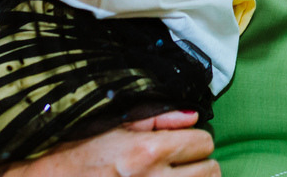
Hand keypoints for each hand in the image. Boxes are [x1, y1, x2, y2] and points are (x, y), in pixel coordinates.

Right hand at [26, 111, 215, 176]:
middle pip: (210, 170)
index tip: (183, 144)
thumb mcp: (114, 125)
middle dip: (199, 163)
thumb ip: (158, 118)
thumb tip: (192, 117)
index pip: (203, 142)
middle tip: (181, 163)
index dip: (195, 140)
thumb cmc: (77, 152)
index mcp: (148, 151)